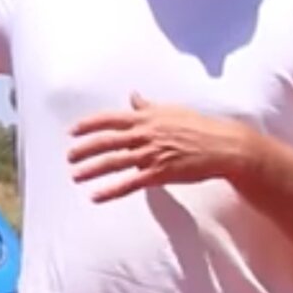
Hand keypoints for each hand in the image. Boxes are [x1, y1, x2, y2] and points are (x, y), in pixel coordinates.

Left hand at [66, 92, 256, 201]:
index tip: (72, 132)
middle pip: (106, 141)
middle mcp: (145, 134)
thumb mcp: (171, 111)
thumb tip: (133, 96)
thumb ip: (147, 106)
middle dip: (84, 149)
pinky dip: (110, 191)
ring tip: (75, 176)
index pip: (109, 119)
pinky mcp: (159, 174)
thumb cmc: (199, 126)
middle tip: (69, 157)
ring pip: (114, 162)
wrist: (223, 146)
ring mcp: (151, 154)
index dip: (88, 125)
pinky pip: (129, 184)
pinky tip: (95, 196)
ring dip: (91, 170)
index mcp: (146, 118)